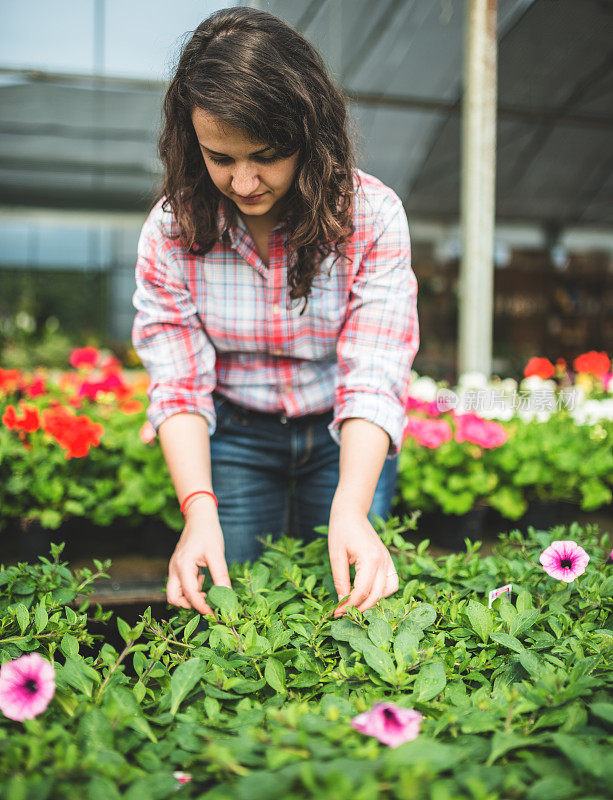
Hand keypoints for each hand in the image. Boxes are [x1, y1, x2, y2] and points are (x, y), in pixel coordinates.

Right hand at [166, 501, 231, 615]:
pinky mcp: (177, 567)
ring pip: (175, 593)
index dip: (202, 607)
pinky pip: (180, 585)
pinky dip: (190, 588)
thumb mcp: (217, 554)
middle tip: (208, 604)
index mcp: (183, 565)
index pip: (189, 594)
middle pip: (174, 598)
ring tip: (206, 589)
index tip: (215, 614)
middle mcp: (174, 568)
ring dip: (190, 597)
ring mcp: (174, 568)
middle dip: (190, 605)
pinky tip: (203, 579)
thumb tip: (227, 595)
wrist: (199, 517)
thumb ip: (220, 575)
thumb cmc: (209, 533)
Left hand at [328, 505, 398, 617]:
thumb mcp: (336, 556)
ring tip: (356, 604)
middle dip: (360, 607)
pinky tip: (367, 593)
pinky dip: (382, 591)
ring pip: (388, 590)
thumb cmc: (341, 531)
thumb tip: (343, 602)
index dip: (349, 605)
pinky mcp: (388, 559)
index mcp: (370, 558)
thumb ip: (340, 580)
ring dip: (373, 601)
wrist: (351, 512)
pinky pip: (392, 582)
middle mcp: (383, 560)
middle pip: (376, 594)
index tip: (337, 612)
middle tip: (344, 613)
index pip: (362, 590)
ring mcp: (388, 559)